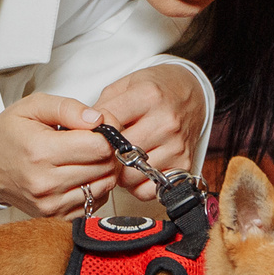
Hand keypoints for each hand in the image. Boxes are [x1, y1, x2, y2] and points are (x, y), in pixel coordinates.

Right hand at [0, 94, 119, 218]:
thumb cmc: (9, 134)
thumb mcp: (33, 106)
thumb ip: (68, 108)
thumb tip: (97, 119)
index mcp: (41, 152)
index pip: (98, 147)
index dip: (108, 133)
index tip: (102, 127)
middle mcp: (46, 183)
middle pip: (105, 167)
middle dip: (109, 150)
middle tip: (96, 139)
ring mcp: (51, 204)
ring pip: (104, 186)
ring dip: (105, 169)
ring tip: (89, 155)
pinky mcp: (55, 216)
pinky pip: (96, 202)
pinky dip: (96, 186)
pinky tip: (83, 173)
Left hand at [92, 64, 204, 196]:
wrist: (190, 93)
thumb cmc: (154, 89)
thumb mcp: (125, 85)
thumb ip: (102, 106)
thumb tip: (83, 133)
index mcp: (149, 96)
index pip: (108, 125)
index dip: (94, 134)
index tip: (92, 134)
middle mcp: (166, 121)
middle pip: (119, 153)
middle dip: (105, 156)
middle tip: (102, 152)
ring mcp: (177, 145)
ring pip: (132, 174)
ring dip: (120, 173)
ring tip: (120, 159)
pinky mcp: (184, 164)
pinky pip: (150, 189)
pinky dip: (137, 185)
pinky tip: (135, 171)